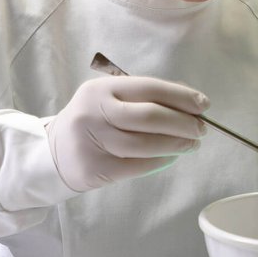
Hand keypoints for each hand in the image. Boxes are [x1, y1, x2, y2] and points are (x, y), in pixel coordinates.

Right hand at [46, 76, 208, 191]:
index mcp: (101, 89)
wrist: (53, 154)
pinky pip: (138, 165)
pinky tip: (172, 158)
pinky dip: (161, 161)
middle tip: (201, 129)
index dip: (181, 96)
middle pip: (150, 116)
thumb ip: (143, 99)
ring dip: (176, 144)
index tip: (204, 105)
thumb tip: (190, 104)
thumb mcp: (109, 101)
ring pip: (146, 144)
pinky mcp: (95, 168)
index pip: (149, 88)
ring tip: (191, 144)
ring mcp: (93, 141)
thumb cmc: (93, 123)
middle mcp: (95, 112)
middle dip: (183, 123)